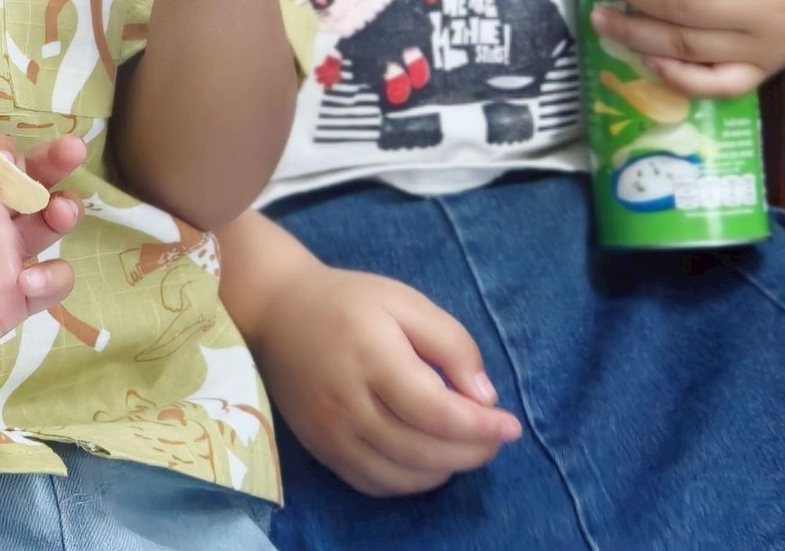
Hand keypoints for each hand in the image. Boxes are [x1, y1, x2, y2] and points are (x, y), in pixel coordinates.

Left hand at [0, 134, 84, 411]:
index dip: (0, 149)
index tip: (5, 153)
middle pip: (28, 182)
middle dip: (52, 163)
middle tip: (72, 150)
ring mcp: (1, 258)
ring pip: (47, 226)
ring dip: (63, 211)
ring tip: (60, 212)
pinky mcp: (11, 301)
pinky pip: (49, 284)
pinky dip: (52, 279)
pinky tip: (29, 282)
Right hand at [252, 261, 519, 496]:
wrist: (274, 310)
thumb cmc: (346, 301)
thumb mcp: (404, 301)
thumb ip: (450, 343)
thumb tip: (483, 397)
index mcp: (371, 357)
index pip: (435, 412)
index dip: (481, 427)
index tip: (510, 424)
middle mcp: (347, 402)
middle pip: (424, 451)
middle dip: (472, 451)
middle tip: (493, 436)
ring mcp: (330, 432)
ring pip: (403, 475)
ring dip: (446, 469)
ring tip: (463, 445)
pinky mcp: (320, 448)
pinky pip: (375, 483)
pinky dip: (411, 481)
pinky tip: (426, 459)